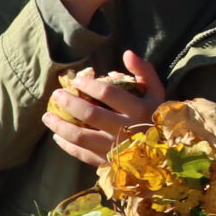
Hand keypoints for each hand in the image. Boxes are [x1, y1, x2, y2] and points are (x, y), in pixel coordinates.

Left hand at [46, 50, 167, 167]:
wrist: (169, 152)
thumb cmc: (156, 116)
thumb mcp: (156, 92)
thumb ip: (143, 71)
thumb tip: (127, 52)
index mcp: (141, 110)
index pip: (108, 93)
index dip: (89, 84)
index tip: (76, 80)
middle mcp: (128, 130)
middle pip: (90, 115)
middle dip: (69, 102)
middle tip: (56, 94)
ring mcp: (117, 149)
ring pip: (81, 137)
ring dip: (60, 126)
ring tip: (46, 116)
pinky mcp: (109, 163)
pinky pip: (83, 154)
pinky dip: (66, 145)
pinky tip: (57, 136)